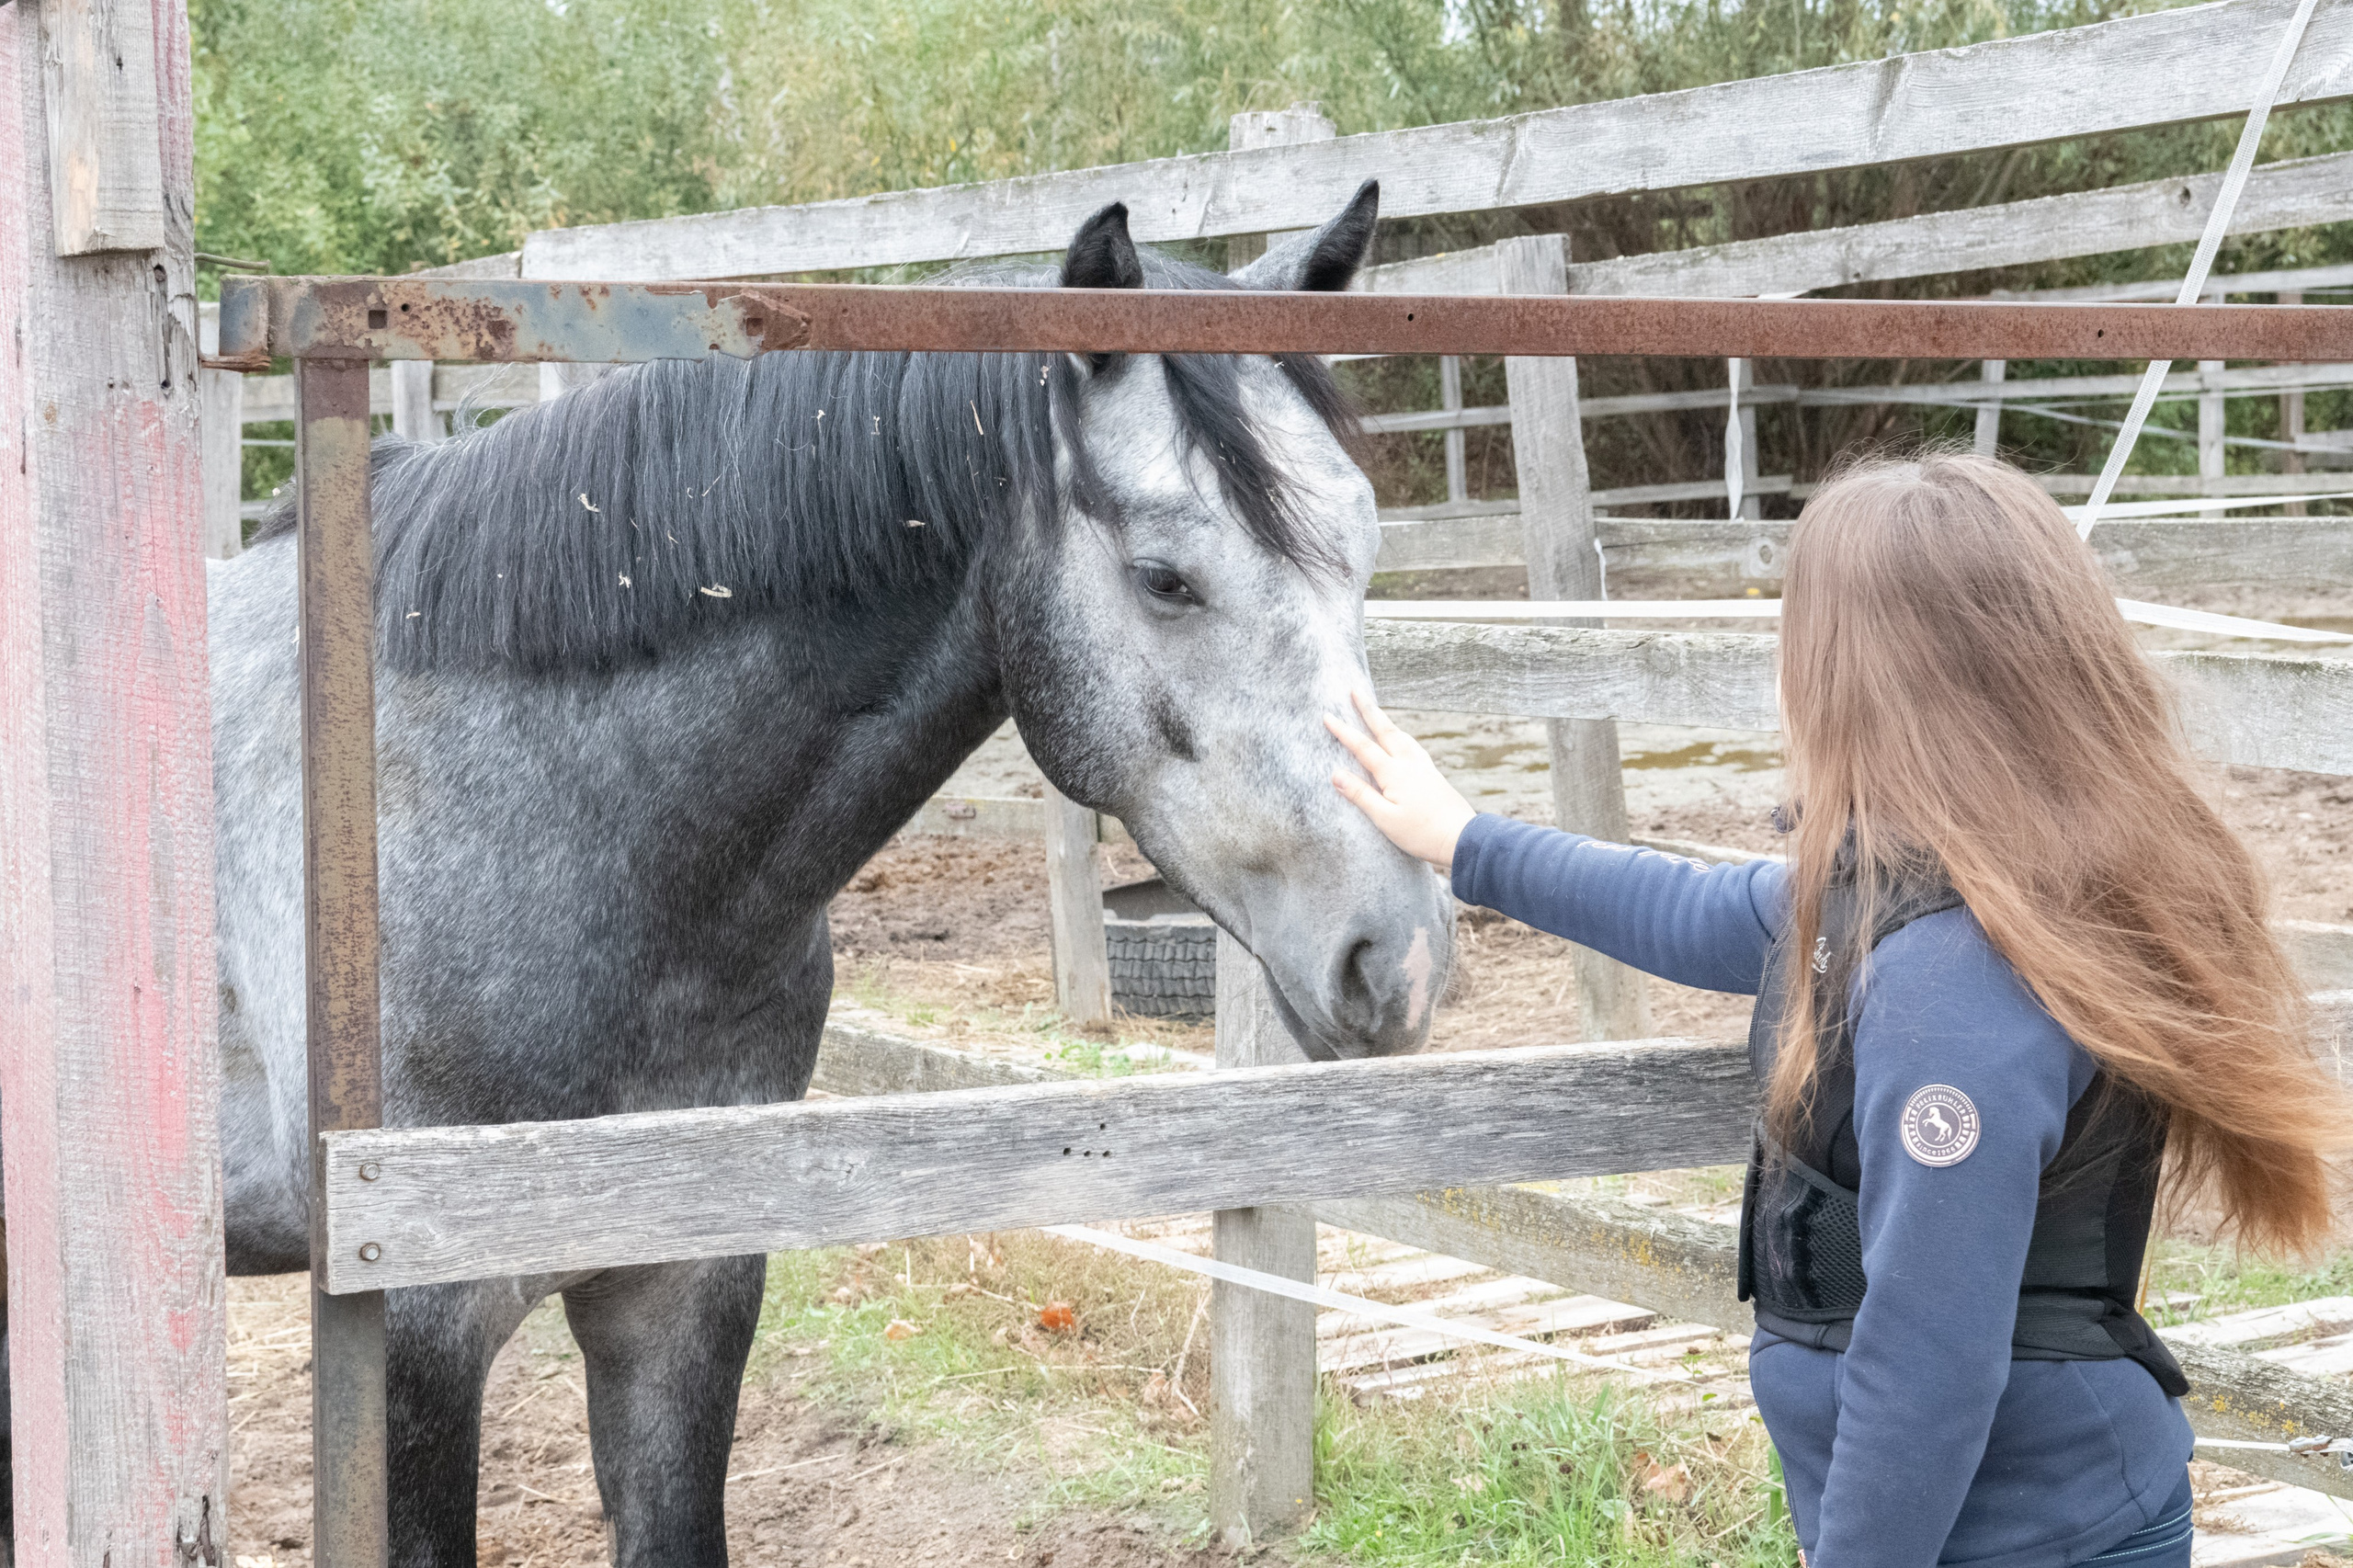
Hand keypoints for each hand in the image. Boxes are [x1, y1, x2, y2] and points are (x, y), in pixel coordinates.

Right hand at [1326, 689, 1477, 870]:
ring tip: (1377, 712)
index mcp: (1394, 774)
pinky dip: (1402, 736)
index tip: (1327, 715)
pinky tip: (1404, 741)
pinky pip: (1413, 746)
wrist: (1462, 837)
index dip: (1343, 731)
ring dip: (1386, 721)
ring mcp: (1424, 767)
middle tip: (1355, 690)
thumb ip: (1361, 795)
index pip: (1363, 747)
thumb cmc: (1422, 833)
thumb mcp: (1385, 819)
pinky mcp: (1433, 775)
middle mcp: (1410, 764)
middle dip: (1368, 709)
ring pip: (1402, 736)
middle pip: (1385, 730)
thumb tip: (1336, 774)